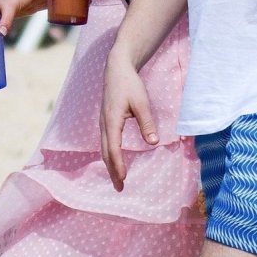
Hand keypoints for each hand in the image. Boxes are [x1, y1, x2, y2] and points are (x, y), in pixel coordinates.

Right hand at [100, 49, 158, 190]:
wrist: (116, 69)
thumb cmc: (130, 84)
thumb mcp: (142, 103)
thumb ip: (147, 123)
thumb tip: (154, 142)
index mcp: (111, 121)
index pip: (113, 148)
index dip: (118, 165)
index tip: (123, 178)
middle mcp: (104, 124)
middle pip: (105, 153)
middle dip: (112, 171)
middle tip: (119, 188)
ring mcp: (103, 123)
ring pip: (104, 149)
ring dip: (110, 165)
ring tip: (117, 179)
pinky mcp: (105, 121)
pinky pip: (105, 143)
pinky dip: (109, 155)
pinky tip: (115, 161)